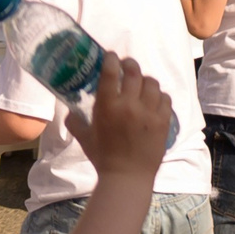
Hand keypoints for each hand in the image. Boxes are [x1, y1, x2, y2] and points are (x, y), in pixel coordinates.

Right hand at [70, 55, 171, 180]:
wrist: (127, 177)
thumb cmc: (103, 157)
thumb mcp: (84, 137)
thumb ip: (74, 121)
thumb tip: (69, 111)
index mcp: (108, 106)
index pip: (111, 72)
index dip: (111, 59)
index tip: (111, 56)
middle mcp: (129, 105)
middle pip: (134, 72)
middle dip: (129, 64)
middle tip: (127, 65)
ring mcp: (149, 113)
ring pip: (152, 83)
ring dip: (145, 80)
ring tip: (142, 84)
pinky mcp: (163, 122)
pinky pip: (165, 99)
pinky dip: (159, 96)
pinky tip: (154, 100)